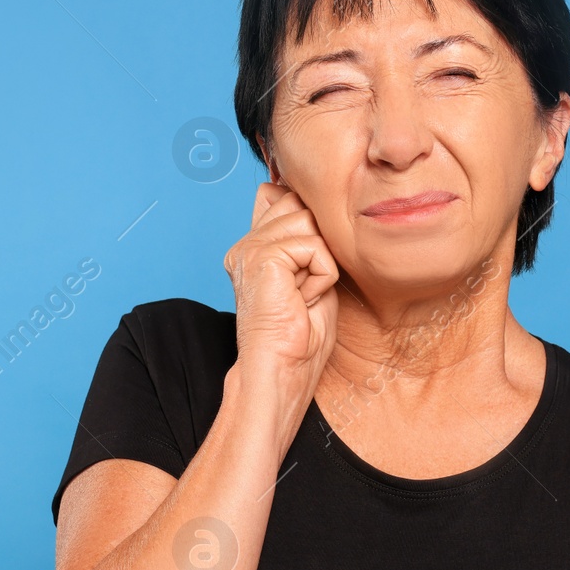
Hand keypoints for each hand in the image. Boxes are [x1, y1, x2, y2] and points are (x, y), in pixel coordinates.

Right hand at [222, 180, 340, 401]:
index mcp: (254, 247)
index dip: (307, 223)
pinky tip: (303, 300)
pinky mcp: (262, 256)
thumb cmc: (301, 338)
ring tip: (304, 294)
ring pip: (310, 221)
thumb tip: (318, 209)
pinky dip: (322, 276)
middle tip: (306, 286)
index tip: (308, 268)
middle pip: (298, 202)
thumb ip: (310, 241)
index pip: (282, 197)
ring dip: (321, 262)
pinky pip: (315, 246)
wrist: (281, 372)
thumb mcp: (312, 278)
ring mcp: (250, 247)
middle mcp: (247, 243)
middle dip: (317, 241)